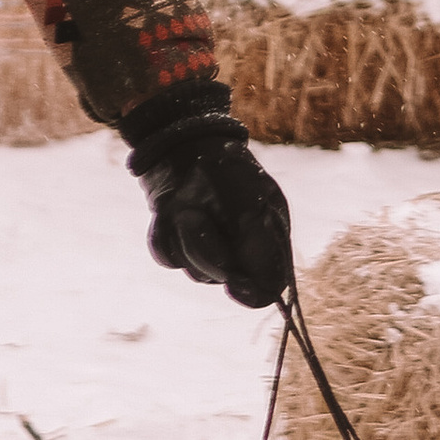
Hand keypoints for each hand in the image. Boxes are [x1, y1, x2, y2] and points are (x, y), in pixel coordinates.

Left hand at [130, 111, 292, 309]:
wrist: (181, 145)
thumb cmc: (224, 170)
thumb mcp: (251, 205)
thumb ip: (262, 250)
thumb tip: (273, 294)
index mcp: (268, 239)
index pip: (268, 287)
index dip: (252, 293)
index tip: (233, 286)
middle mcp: (240, 249)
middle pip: (224, 279)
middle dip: (207, 251)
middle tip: (198, 216)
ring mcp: (209, 248)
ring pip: (193, 270)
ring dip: (184, 239)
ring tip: (187, 207)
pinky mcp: (179, 244)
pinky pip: (168, 257)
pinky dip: (165, 237)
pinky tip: (168, 214)